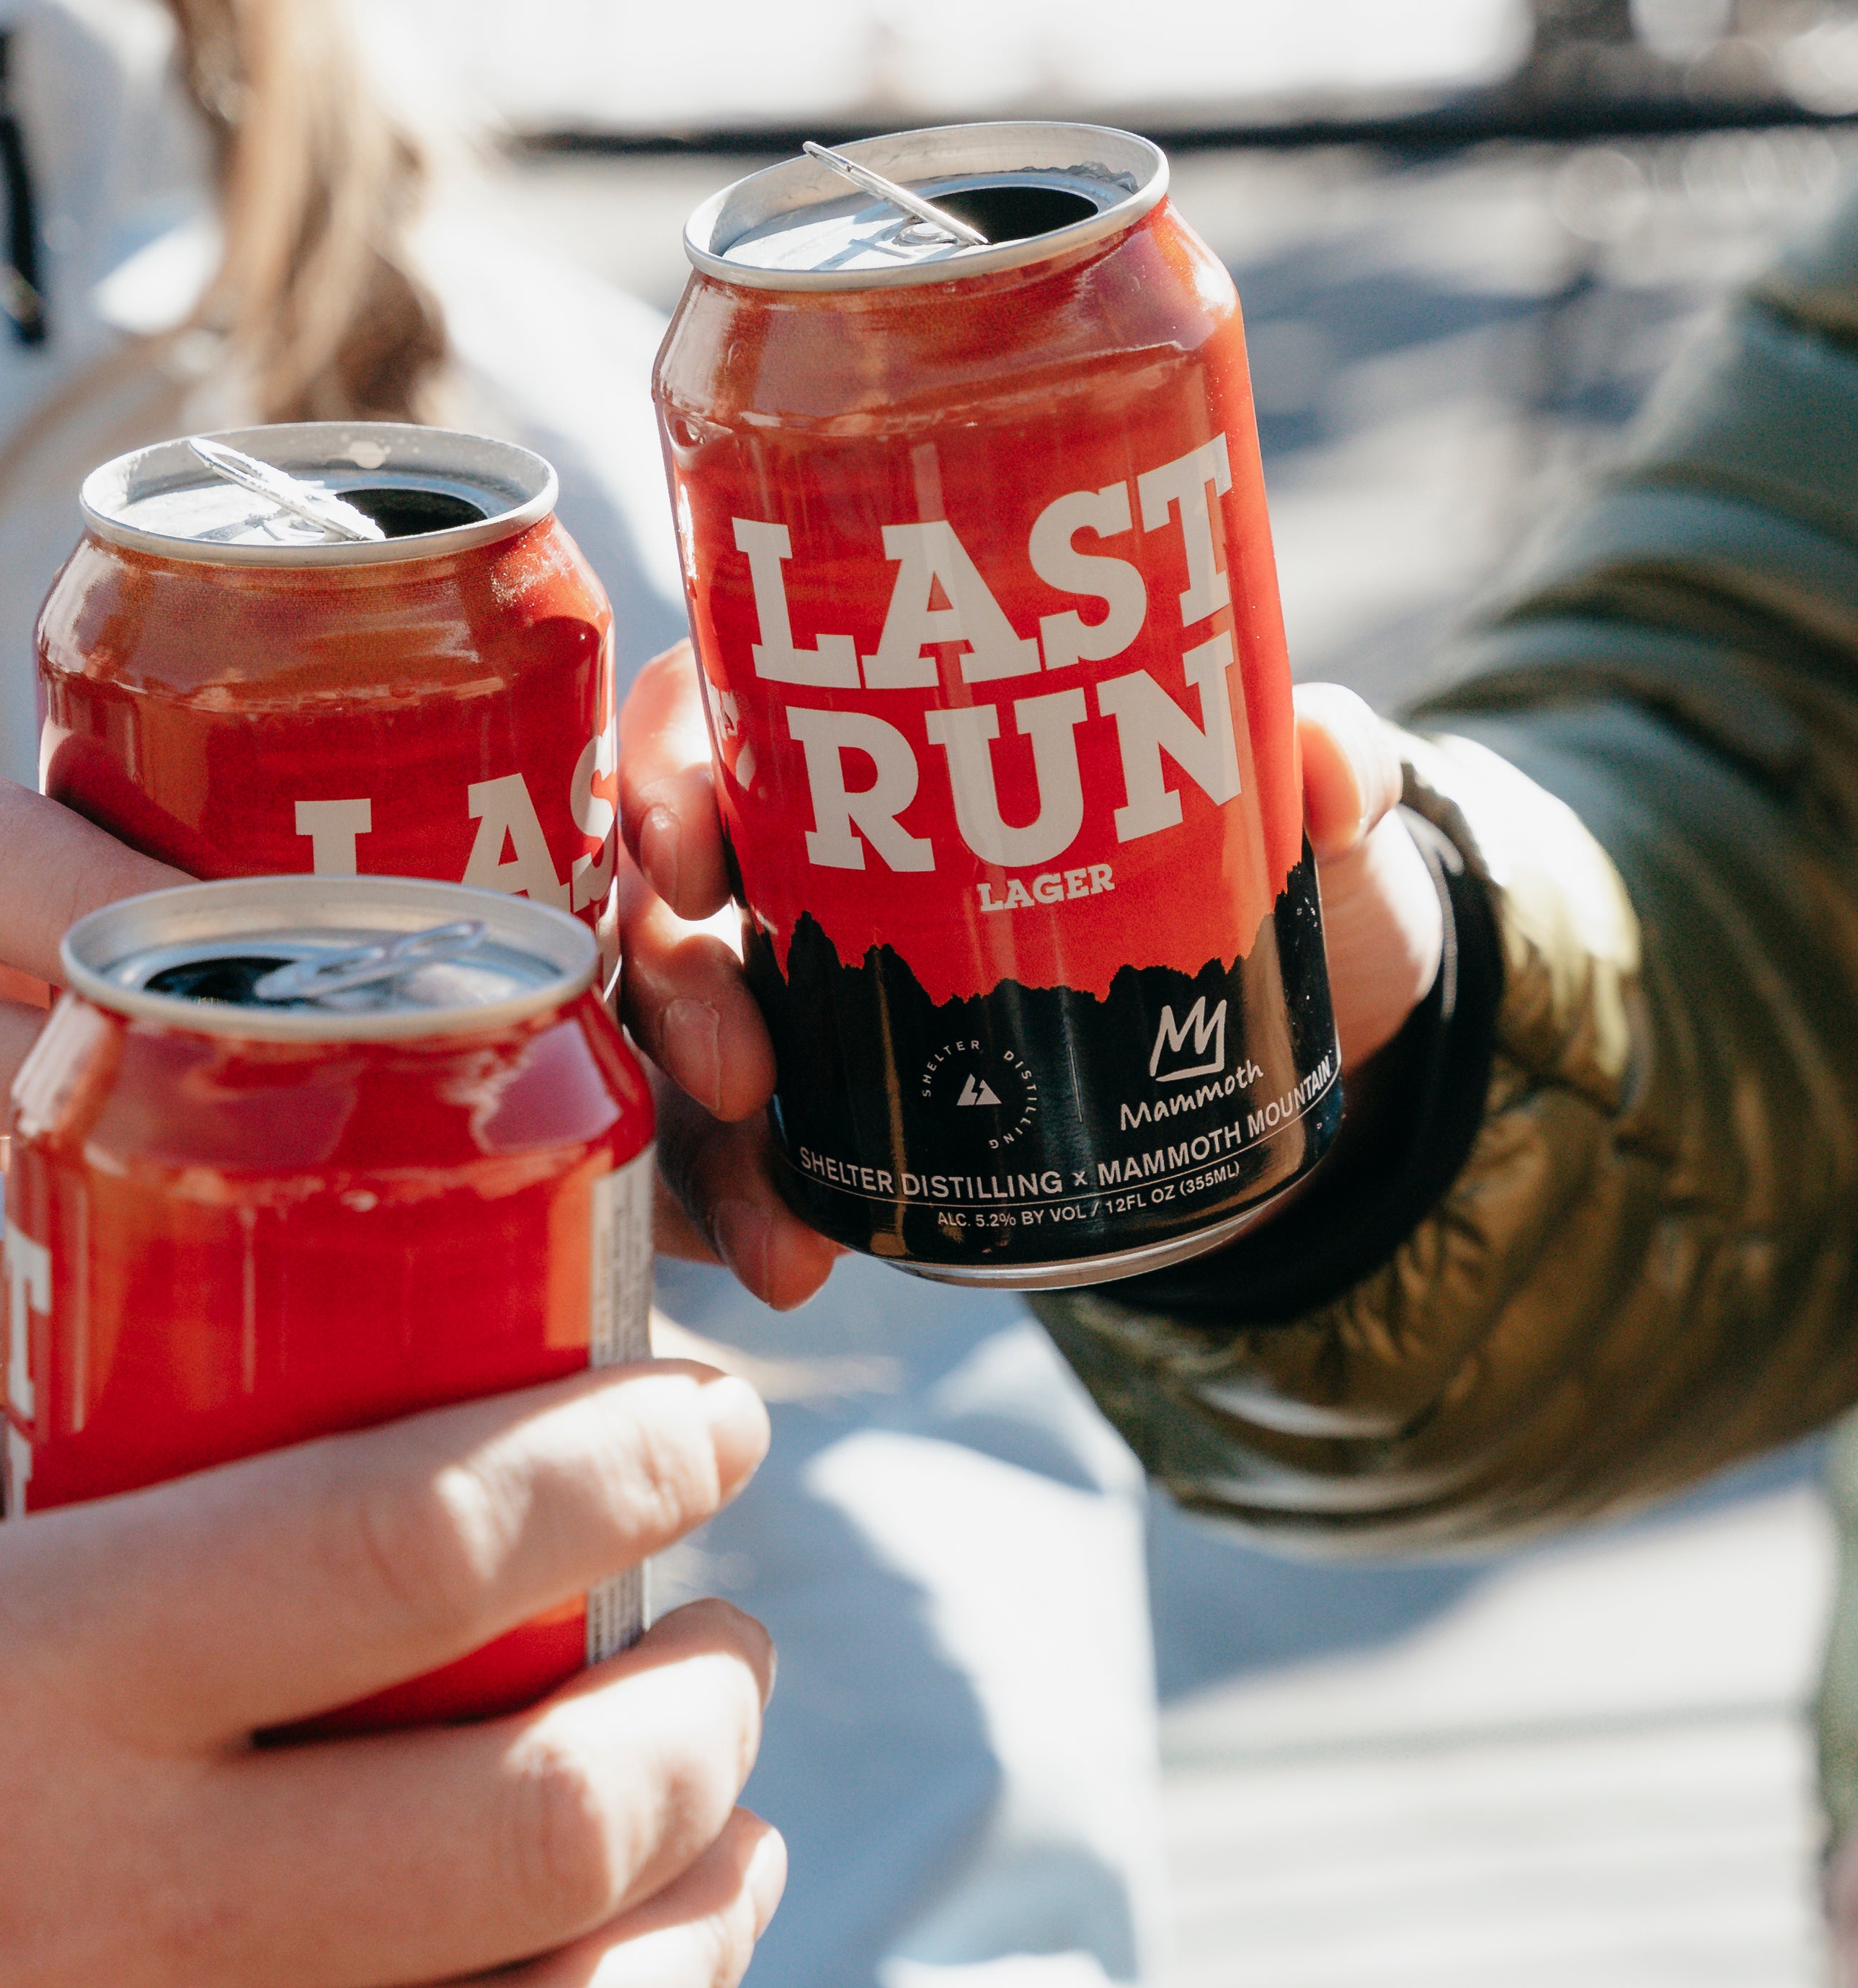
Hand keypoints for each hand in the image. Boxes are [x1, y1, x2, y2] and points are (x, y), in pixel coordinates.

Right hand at [0, 1362, 781, 1987]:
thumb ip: (7, 1483)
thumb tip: (202, 1425)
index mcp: (28, 1676)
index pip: (425, 1530)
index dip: (620, 1454)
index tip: (708, 1413)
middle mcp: (123, 1909)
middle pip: (551, 1805)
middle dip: (704, 1700)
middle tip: (728, 1625)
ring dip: (696, 1920)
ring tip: (730, 1830)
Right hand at [619, 645, 1446, 1294]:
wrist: (1285, 1039)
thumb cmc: (1252, 873)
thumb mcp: (1297, 822)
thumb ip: (1321, 775)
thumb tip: (1329, 762)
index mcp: (861, 744)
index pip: (710, 718)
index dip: (665, 776)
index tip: (693, 854)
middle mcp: (793, 863)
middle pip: (659, 900)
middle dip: (671, 988)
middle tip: (742, 1075)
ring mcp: (794, 997)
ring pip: (667, 1049)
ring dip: (692, 1141)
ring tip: (780, 1235)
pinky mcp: (822, 1116)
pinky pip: (724, 1162)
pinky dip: (734, 1218)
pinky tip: (791, 1269)